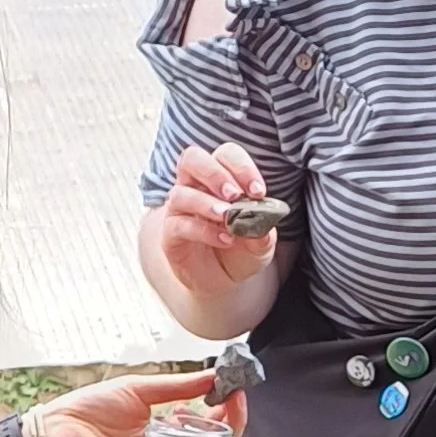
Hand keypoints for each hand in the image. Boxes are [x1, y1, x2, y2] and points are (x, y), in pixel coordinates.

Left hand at [41, 369, 244, 436]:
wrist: (57, 432)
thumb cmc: (90, 411)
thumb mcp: (142, 390)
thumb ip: (180, 386)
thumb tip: (214, 376)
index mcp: (167, 430)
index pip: (210, 423)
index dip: (227, 405)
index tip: (235, 384)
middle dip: (233, 418)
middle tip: (235, 395)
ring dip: (220, 432)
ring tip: (216, 406)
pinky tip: (192, 425)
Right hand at [152, 141, 283, 306]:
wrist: (224, 281)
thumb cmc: (241, 250)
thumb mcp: (262, 242)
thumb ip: (264, 229)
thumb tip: (265, 218)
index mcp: (219, 178)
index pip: (224, 155)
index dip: (241, 167)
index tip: (258, 192)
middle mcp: (194, 187)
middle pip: (192, 159)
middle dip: (215, 174)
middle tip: (235, 195)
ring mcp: (179, 210)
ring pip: (182, 193)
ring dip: (207, 204)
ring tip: (228, 219)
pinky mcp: (170, 234)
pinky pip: (179, 225)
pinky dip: (203, 230)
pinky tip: (224, 240)